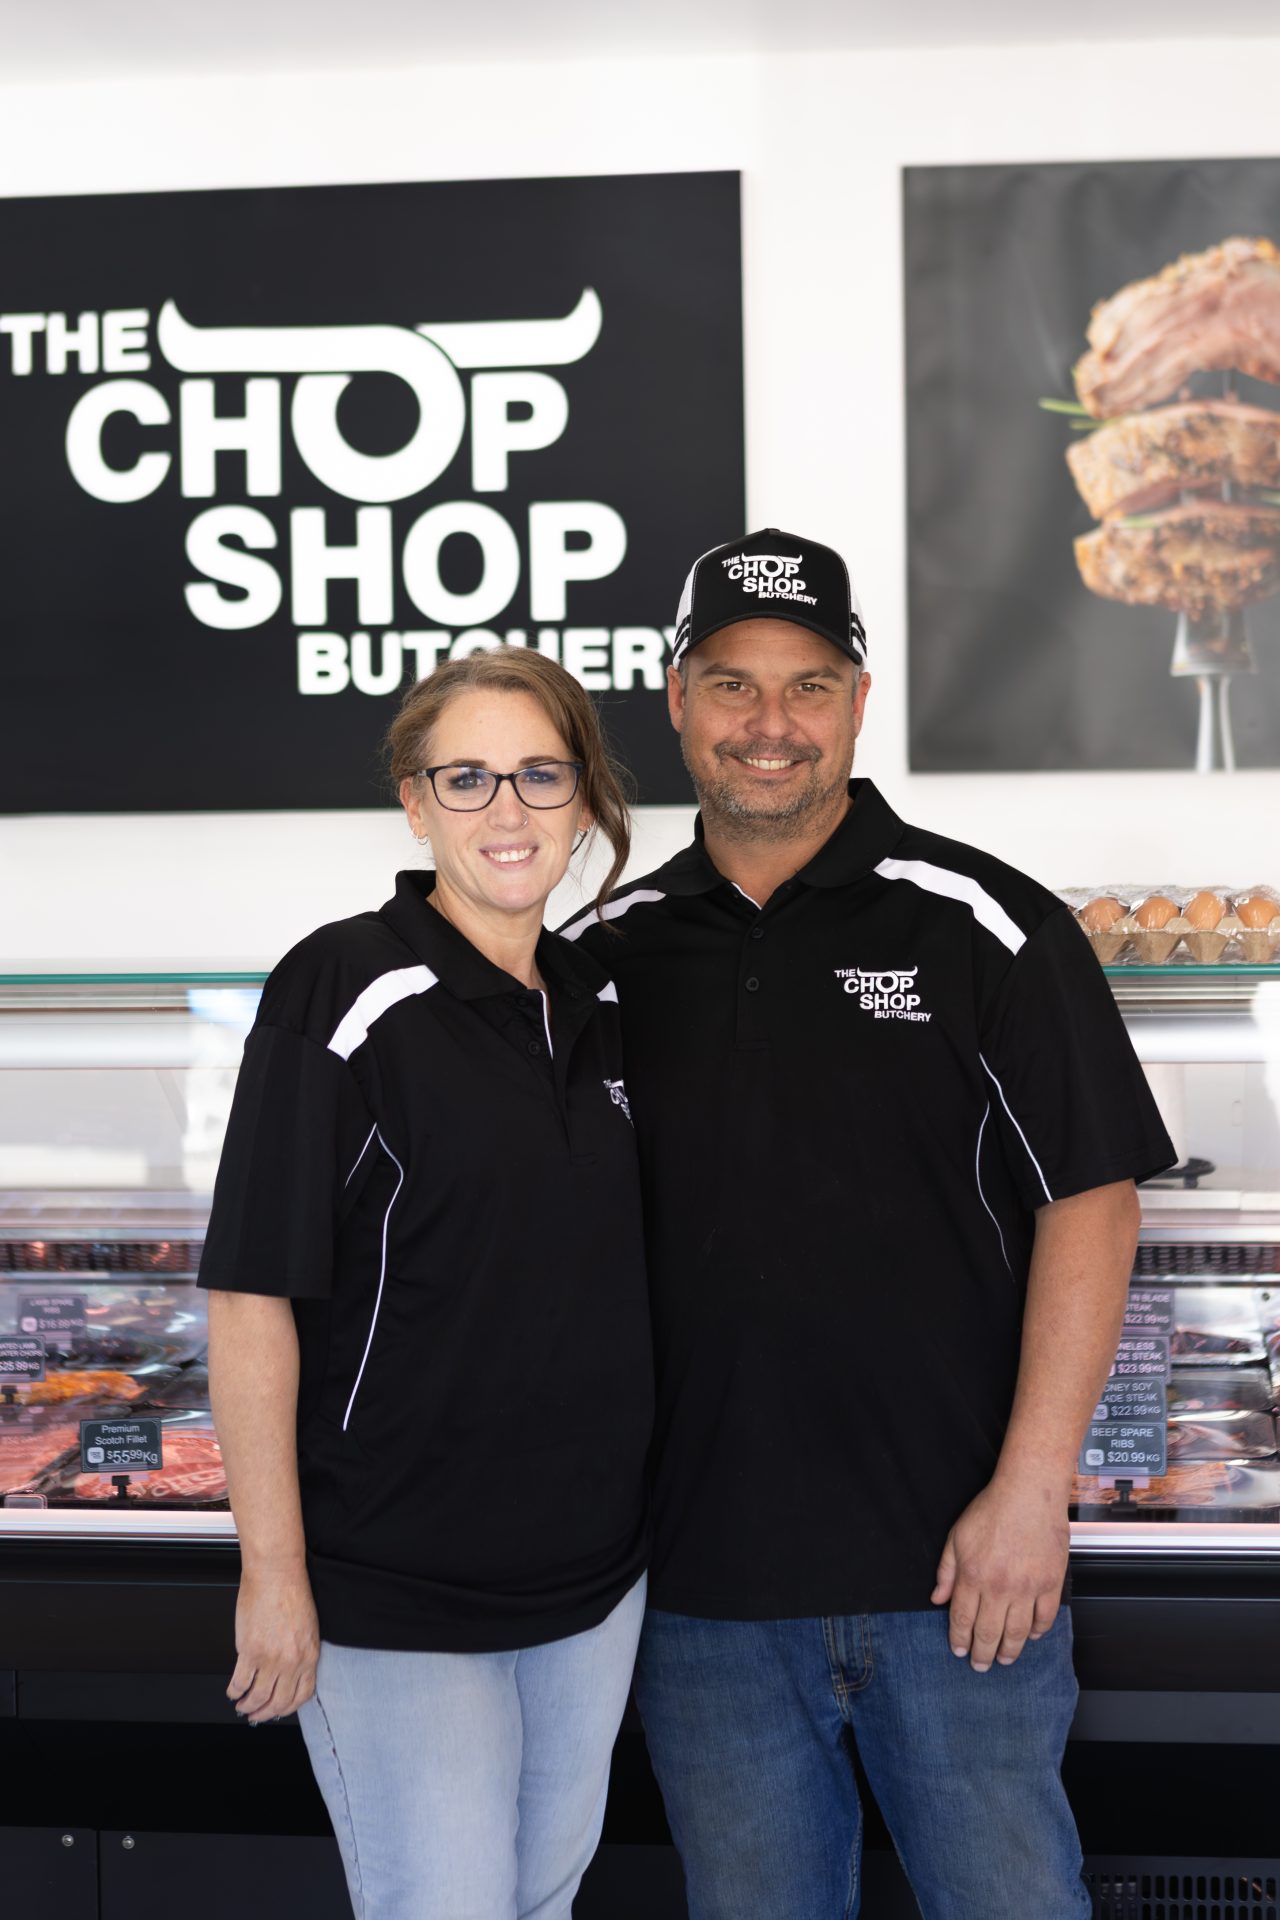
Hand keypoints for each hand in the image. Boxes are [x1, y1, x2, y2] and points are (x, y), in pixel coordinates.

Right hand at [228, 1565, 320, 1723]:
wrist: (276, 1574)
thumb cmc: (291, 1593)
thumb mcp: (308, 1627)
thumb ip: (301, 1652)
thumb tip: (290, 1672)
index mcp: (309, 1654)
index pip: (302, 1695)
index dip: (287, 1708)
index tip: (278, 1710)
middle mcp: (292, 1661)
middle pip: (278, 1702)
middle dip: (265, 1713)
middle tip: (256, 1715)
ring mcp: (271, 1658)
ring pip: (258, 1697)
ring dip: (247, 1706)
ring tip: (242, 1706)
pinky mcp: (250, 1651)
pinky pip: (240, 1682)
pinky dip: (234, 1691)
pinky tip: (233, 1691)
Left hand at [930, 1478, 1067, 1672]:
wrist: (1030, 1493)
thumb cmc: (993, 1509)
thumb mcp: (957, 1536)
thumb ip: (946, 1571)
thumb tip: (937, 1598)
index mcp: (973, 1576)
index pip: (963, 1619)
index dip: (959, 1639)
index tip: (959, 1651)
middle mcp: (1000, 1587)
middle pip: (989, 1633)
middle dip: (982, 1654)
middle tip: (980, 1665)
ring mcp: (1028, 1588)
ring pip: (1018, 1633)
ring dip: (1009, 1651)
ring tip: (1004, 1659)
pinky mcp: (1051, 1584)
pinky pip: (1045, 1618)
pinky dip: (1037, 1632)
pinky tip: (1031, 1636)